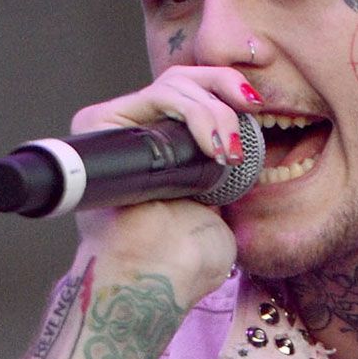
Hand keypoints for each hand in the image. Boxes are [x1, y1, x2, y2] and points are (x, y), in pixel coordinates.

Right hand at [69, 65, 263, 306]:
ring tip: (227, 151)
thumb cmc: (187, 255)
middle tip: (250, 112)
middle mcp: (136, 132)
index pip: (192, 91)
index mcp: (161, 146)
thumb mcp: (219, 200)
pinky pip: (156, 96)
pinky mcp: (101, 124)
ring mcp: (117, 127)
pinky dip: (193, 112)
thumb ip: (223, 168)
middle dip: (224, 87)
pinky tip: (212, 147)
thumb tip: (241, 136)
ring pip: (172, 84)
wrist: (160, 280)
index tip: (256, 104)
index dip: (224, 86)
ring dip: (213, 109)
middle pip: (182, 78)